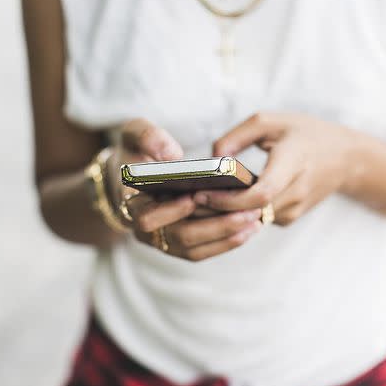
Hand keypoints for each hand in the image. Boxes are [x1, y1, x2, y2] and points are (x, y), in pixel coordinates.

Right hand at [108, 119, 262, 260]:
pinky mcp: (180, 245)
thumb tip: (172, 154)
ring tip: (255, 218)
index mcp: (130, 203)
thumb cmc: (135, 153)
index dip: (170, 212)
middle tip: (246, 212)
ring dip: (226, 236)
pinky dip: (227, 242)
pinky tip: (250, 227)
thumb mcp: (133, 134)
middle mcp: (144, 230)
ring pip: (195, 249)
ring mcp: (163, 240)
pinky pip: (204, 251)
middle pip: (180, 238)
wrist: (132, 177)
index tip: (194, 197)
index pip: (147, 219)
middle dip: (215, 226)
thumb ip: (147, 136)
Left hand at [193, 113, 355, 225]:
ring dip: (225, 213)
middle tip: (186, 199)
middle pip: (250, 212)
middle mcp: (295, 192)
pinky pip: (258, 218)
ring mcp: (294, 209)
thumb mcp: (271, 121)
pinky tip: (222, 200)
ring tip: (197, 199)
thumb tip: (212, 158)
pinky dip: (239, 213)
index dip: (228, 200)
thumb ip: (237, 136)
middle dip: (216, 209)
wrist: (346, 158)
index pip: (260, 194)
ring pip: (251, 220)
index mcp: (292, 163)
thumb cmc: (305, 133)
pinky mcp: (289, 218)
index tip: (202, 193)